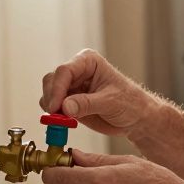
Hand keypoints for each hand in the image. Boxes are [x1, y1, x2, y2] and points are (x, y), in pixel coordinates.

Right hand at [39, 49, 153, 136]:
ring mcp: (71, 87)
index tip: (56, 107)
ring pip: (48, 93)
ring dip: (50, 107)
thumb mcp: (110, 102)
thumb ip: (86, 104)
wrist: (135, 118)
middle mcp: (76, 71)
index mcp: (88, 62)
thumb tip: (64, 107)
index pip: (65, 70)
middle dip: (51, 98)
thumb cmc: (129, 103)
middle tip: (56, 116)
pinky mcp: (68, 102)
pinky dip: (53, 115)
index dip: (57, 88)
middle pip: (52, 80)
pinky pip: (52, 106)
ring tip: (62, 120)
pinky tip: (63, 122)